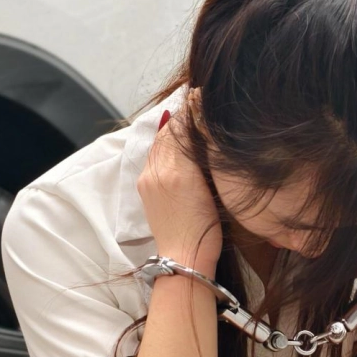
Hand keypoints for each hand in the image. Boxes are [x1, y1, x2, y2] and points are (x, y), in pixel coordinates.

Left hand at [138, 114, 222, 272]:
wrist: (183, 258)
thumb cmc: (206, 230)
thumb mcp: (212, 189)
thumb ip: (203, 156)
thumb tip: (198, 126)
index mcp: (177, 170)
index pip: (180, 127)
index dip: (191, 111)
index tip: (202, 98)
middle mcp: (157, 171)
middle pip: (166, 132)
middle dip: (180, 118)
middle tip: (196, 105)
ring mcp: (147, 180)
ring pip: (158, 144)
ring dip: (170, 131)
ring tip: (187, 122)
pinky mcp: (144, 189)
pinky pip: (152, 157)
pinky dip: (163, 147)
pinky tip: (175, 148)